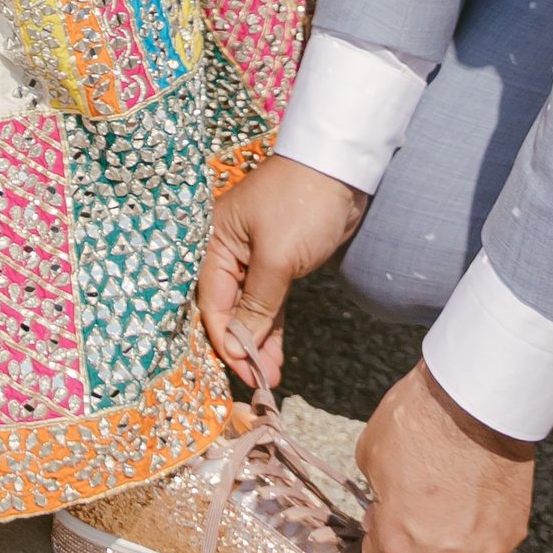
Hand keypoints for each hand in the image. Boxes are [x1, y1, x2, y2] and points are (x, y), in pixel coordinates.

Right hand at [197, 156, 368, 394]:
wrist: (341, 170)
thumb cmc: (301, 204)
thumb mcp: (277, 258)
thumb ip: (257, 305)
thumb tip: (238, 347)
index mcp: (214, 242)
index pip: (211, 303)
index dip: (226, 340)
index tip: (243, 372)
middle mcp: (228, 251)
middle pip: (227, 309)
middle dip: (242, 346)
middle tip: (258, 382)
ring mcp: (254, 257)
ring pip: (249, 309)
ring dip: (259, 342)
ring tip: (270, 378)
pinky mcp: (278, 262)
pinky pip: (268, 302)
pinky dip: (272, 327)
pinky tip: (276, 355)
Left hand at [355, 362, 535, 552]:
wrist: (475, 401)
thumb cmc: (419, 421)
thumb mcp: (370, 456)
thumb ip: (376, 497)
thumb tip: (382, 508)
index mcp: (397, 544)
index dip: (377, 544)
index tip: (382, 525)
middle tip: (410, 528)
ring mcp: (480, 552)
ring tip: (445, 529)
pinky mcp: (510, 536)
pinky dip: (479, 542)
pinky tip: (472, 512)